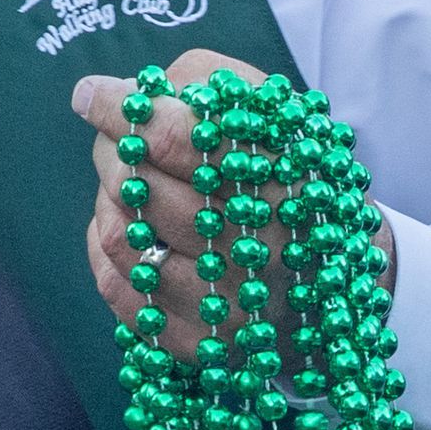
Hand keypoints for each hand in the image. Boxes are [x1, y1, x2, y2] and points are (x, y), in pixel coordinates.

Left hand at [75, 45, 299, 357]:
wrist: (339, 284)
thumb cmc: (294, 181)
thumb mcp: (278, 117)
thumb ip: (214, 84)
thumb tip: (137, 91)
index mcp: (283, 182)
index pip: (182, 139)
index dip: (125, 111)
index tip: (91, 91)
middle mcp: (258, 250)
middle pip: (143, 187)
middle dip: (115, 149)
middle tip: (119, 136)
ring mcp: (226, 305)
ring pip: (122, 236)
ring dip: (110, 198)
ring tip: (134, 182)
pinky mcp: (202, 344)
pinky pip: (118, 288)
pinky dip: (108, 247)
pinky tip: (131, 226)